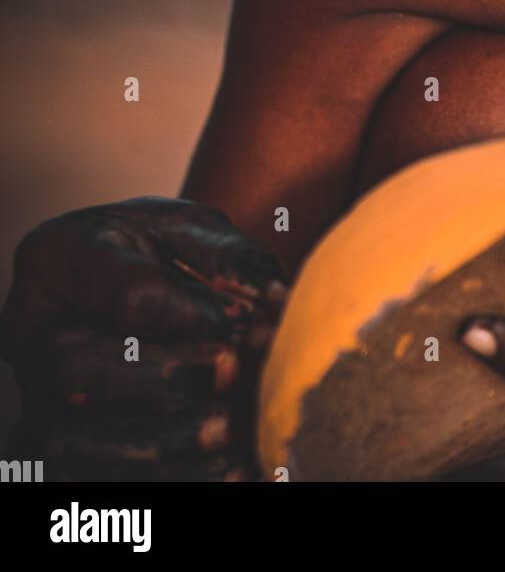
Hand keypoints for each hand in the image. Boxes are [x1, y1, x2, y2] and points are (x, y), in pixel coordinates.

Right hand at [0, 197, 286, 481]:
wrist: (124, 286)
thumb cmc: (158, 250)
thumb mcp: (189, 229)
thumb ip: (224, 255)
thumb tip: (268, 299)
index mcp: (57, 257)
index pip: (120, 292)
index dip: (187, 312)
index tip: (242, 319)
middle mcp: (31, 329)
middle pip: (80, 373)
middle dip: (167, 380)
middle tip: (234, 370)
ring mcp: (35, 393)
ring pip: (79, 439)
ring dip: (165, 442)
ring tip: (231, 429)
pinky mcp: (54, 442)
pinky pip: (93, 479)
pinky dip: (166, 480)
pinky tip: (224, 469)